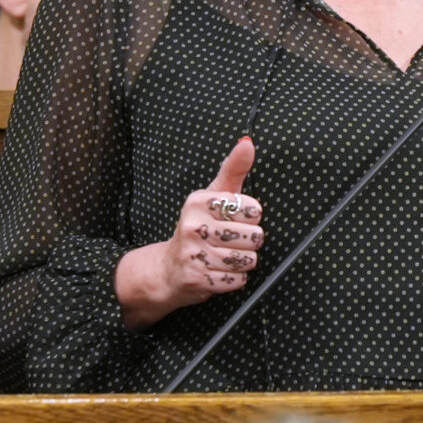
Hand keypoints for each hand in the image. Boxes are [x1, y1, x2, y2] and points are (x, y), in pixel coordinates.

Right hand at [112, 137, 265, 328]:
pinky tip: (219, 272)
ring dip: (243, 262)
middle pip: (254, 237)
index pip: (253, 209)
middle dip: (248, 242)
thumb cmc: (198, 227)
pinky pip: (237, 280)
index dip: (251, 217)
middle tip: (229, 242)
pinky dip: (234, 279)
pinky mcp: (197, 279)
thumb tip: (248, 142)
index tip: (234, 219)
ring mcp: (194, 254)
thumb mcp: (213, 195)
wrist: (168, 269)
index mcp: (199, 201)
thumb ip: (233, 169)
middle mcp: (193, 226)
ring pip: (247, 260)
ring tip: (224, 257)